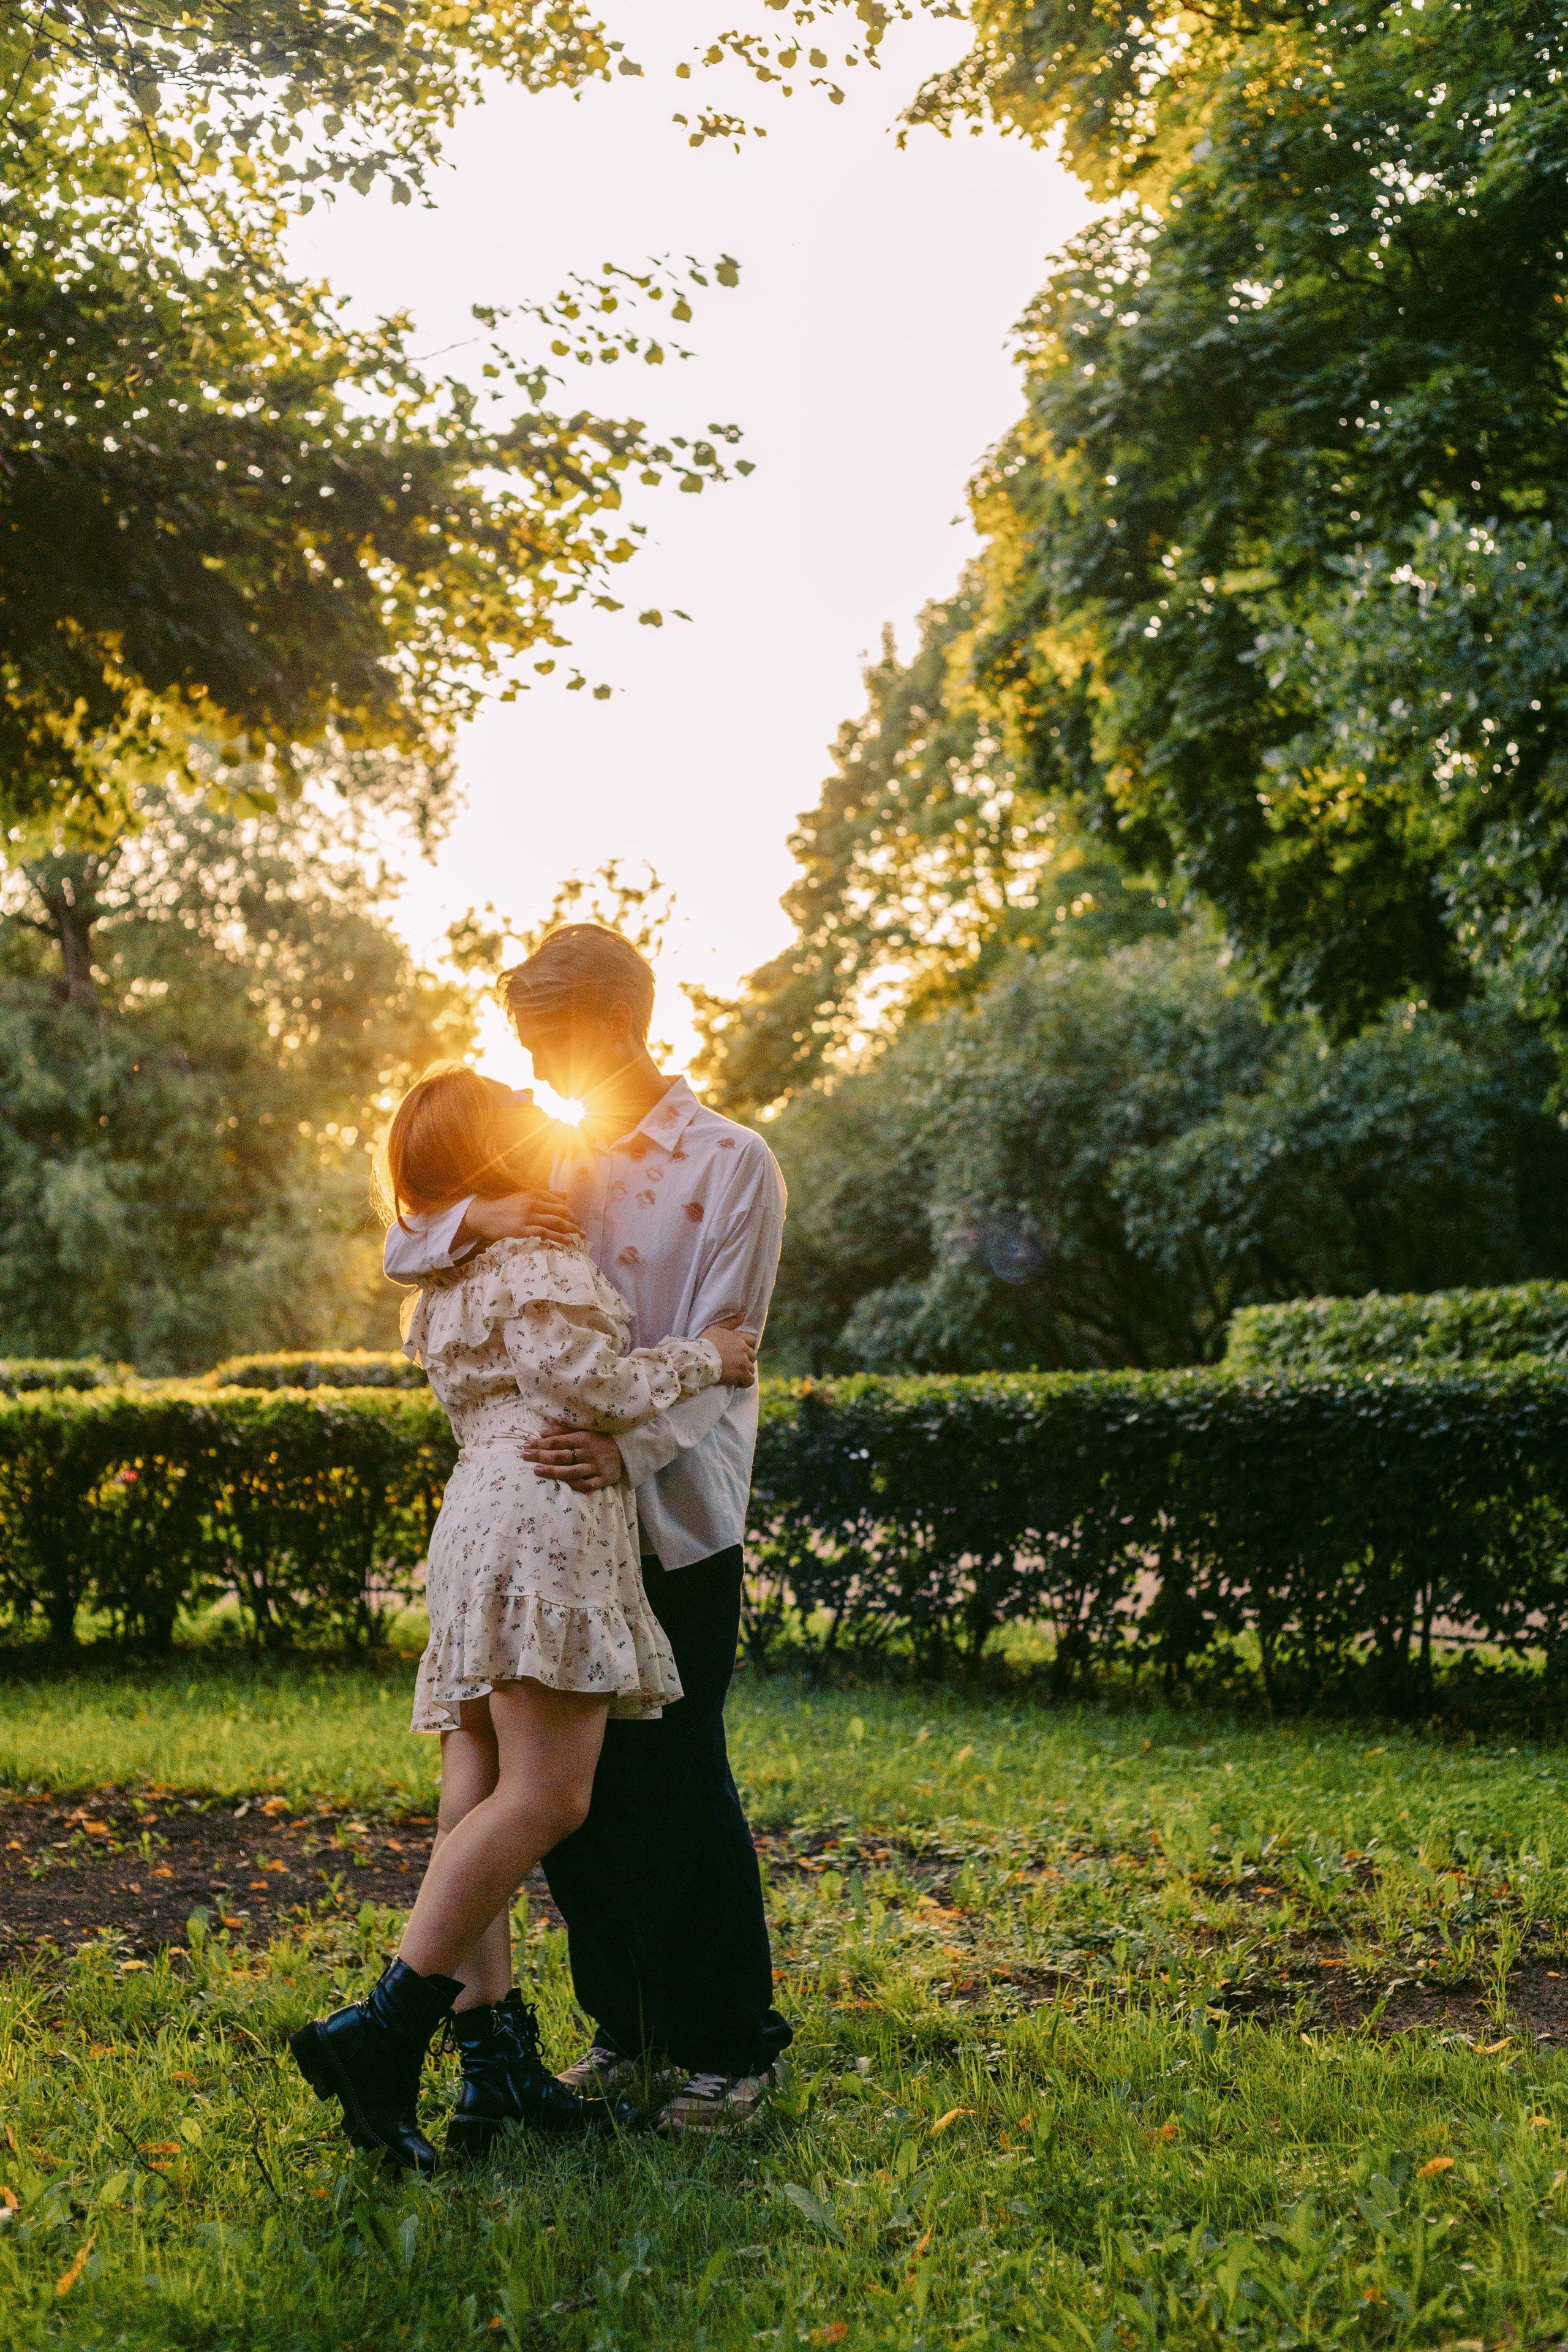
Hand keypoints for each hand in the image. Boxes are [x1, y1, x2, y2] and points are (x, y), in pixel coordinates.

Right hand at [456, 1189, 581, 1249]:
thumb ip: (547, 1194)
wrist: (483, 1214)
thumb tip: (567, 1194)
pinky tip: (567, 1241)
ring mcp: (528, 1217)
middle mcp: (533, 1203)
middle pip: (561, 1212)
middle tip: (582, 1231)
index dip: (571, 1213)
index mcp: (534, 1193)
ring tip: (579, 1237)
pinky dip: (558, 1237)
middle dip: (575, 1222)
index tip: (577, 1221)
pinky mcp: (522, 1230)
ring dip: (571, 1230)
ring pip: (556, 1223)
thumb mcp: (525, 1195)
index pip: (559, 1202)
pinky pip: (545, 1233)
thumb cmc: (505, 1206)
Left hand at [521, 1426, 623, 1491]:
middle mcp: (589, 1452)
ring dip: (551, 1471)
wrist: (627, 1450)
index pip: (557, 1441)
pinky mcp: (603, 1479)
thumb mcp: (585, 1430)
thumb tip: (542, 1430)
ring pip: (570, 1472)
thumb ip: (563, 1430)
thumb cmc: (601, 1439)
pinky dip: (573, 1484)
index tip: (526, 1445)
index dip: (540, 1443)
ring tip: (536, 1470)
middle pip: (560, 1456)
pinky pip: (586, 1485)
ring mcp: (596, 1467)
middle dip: (540, 1455)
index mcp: (584, 1437)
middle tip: (524, 1456)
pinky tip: (561, 1483)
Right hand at [702, 1319, 758, 1385]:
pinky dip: (744, 1382)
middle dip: (746, 1360)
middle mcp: (743, 1349)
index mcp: (738, 1338)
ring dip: (744, 1371)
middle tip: (735, 1364)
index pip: (752, 1340)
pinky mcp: (741, 1374)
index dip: (747, 1346)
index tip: (740, 1352)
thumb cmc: (704, 1343)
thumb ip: (730, 1321)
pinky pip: (750, 1380)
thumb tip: (743, 1312)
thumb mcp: (715, 1328)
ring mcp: (743, 1362)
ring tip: (733, 1374)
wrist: (698, 1359)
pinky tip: (736, 1382)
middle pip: (753, 1355)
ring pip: (751, 1368)